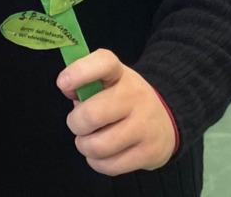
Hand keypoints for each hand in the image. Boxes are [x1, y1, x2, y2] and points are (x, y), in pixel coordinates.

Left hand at [57, 49, 177, 175]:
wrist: (167, 120)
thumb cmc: (124, 99)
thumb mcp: (108, 80)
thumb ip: (84, 82)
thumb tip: (68, 89)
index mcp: (120, 73)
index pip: (103, 63)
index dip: (78, 72)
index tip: (63, 83)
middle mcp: (135, 96)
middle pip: (91, 115)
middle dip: (75, 123)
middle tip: (79, 124)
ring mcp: (145, 126)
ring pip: (98, 146)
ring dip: (84, 146)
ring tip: (90, 140)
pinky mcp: (149, 153)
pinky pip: (109, 166)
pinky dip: (97, 163)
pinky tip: (102, 154)